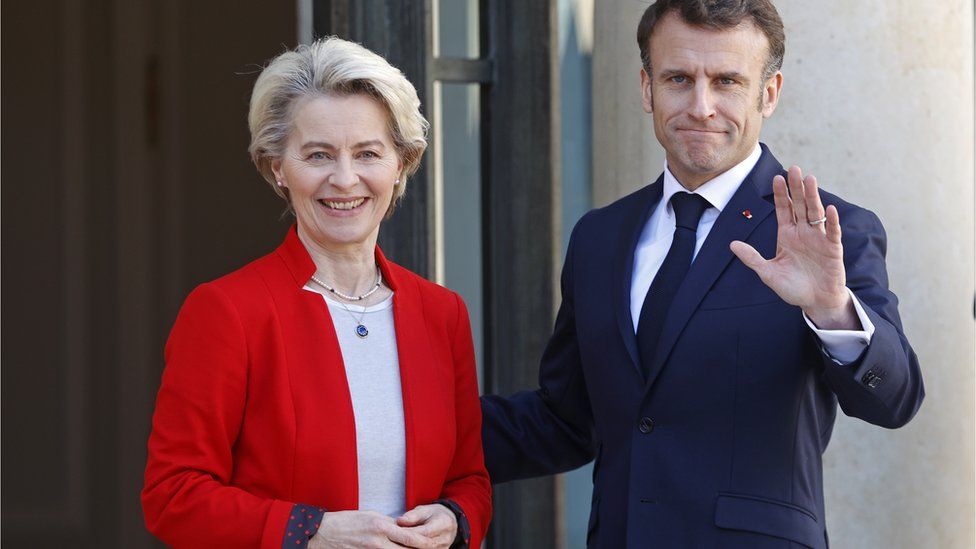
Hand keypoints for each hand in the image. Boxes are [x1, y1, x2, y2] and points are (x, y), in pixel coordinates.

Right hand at [309, 510, 434, 548]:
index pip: (410, 536)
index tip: (432, 542)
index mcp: (381, 525)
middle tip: (431, 548)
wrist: (323, 533)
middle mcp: (378, 540)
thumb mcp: (370, 516)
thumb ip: (388, 523)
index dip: (423, 542)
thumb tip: (403, 528)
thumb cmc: (347, 521)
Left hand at [395, 504, 457, 548]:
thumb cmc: (434, 514)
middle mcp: (444, 539)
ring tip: (390, 545)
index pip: (422, 532)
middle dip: (403, 543)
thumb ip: (412, 516)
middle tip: (387, 541)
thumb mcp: (425, 510)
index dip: (405, 532)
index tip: (390, 531)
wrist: (449, 523)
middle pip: (421, 545)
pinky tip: (397, 548)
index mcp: (443, 524)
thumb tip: (399, 521)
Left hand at [730, 165, 858, 329]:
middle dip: (797, 188)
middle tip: (794, 168)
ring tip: (810, 179)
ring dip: (813, 197)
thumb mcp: (768, 273)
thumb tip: (732, 244)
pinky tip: (830, 209)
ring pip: (815, 213)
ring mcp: (818, 239)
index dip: (780, 194)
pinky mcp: (832, 249)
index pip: (783, 209)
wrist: (815, 302)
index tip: (777, 177)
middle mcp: (803, 232)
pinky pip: (832, 232)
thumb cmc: (792, 287)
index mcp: (787, 235)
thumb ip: (752, 258)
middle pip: (800, 205)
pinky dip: (832, 221)